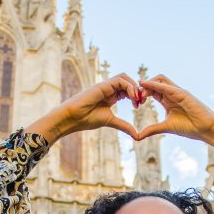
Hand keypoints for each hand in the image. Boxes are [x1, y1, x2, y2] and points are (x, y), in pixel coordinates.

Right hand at [26, 74, 141, 143]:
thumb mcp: (111, 121)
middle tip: (141, 102)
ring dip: (134, 86)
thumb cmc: (87, 119)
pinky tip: (131, 97)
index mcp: (110, 96)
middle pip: (127, 81)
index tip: (139, 106)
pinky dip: (129, 86)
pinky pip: (120, 80)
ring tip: (137, 99)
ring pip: (124, 77)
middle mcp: (108, 89)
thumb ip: (124, 125)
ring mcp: (105, 86)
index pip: (127, 90)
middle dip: (137, 90)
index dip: (136, 95)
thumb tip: (137, 135)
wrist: (72, 118)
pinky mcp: (103, 85)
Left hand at [137, 75, 213, 153]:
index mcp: (168, 100)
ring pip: (160, 80)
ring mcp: (178, 92)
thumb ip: (152, 129)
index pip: (152, 91)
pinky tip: (146, 86)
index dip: (142, 94)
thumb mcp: (166, 127)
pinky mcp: (183, 93)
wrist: (206, 129)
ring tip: (140, 93)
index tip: (135, 102)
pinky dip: (155, 85)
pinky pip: (167, 86)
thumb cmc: (190, 128)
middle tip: (135, 97)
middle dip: (143, 87)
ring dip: (148, 84)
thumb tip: (138, 136)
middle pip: (154, 82)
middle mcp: (172, 94)